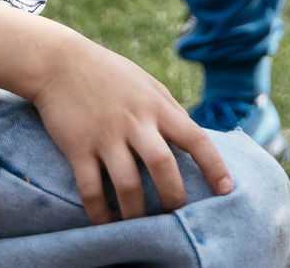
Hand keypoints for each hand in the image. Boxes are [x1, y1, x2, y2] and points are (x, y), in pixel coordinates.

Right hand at [28, 34, 233, 222]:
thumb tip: (194, 137)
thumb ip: (171, 111)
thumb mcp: (148, 85)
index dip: (215, 166)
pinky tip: (106, 222)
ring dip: (136, 212)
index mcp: (158, 107)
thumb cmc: (111, 75)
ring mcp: (105, 136)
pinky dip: (100, 212)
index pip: (196, 138)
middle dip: (173, 196)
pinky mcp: (77, 147)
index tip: (228, 190)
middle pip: (163, 165)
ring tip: (141, 226)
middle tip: (177, 215)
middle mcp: (135, 122)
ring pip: (127, 184)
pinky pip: (90, 189)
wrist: (61, 63)